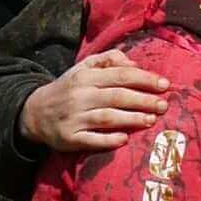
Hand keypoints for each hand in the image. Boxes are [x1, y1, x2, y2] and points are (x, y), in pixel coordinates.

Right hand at [21, 46, 175, 156]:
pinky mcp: (69, 138)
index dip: (145, 79)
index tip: (165, 84)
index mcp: (87, 76)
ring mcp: (74, 118)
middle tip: (164, 105)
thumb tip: (135, 63)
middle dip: (144, 100)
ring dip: (132, 119)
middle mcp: (80, 95)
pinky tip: (125, 139)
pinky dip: (109, 140)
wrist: (34, 112)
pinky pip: (91, 140)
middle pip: (117, 96)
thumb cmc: (69, 88)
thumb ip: (110, 59)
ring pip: (107, 118)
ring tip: (151, 120)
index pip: (121, 75)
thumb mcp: (84, 67)